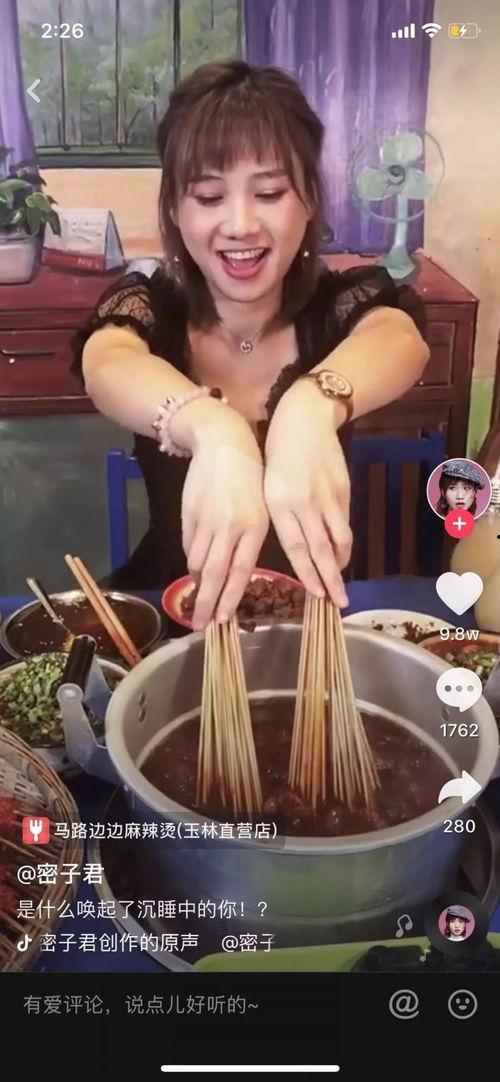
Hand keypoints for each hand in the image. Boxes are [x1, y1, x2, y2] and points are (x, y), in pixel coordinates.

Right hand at [181, 408, 268, 628]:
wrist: (223, 443)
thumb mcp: (261, 508)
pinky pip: (188, 545)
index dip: (230, 598)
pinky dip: (191, 560)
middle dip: (207, 603)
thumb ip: (248, 540)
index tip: (222, 620)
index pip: (240, 571)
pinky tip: (195, 569)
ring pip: (197, 562)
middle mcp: (229, 527)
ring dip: (198, 583)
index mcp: (254, 526)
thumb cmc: (251, 476)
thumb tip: (233, 571)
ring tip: (199, 599)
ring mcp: (206, 521)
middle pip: (214, 574)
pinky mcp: (189, 514)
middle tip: (200, 626)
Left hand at [264, 382, 351, 605]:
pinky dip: (343, 542)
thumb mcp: (267, 486)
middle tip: (339, 603)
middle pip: (320, 550)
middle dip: (330, 580)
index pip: (296, 548)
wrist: (305, 418)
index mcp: (279, 504)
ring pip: (339, 539)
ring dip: (340, 564)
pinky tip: (340, 553)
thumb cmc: (276, 453)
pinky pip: (344, 523)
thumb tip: (291, 548)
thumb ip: (279, 517)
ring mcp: (327, 497)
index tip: (317, 595)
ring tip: (340, 583)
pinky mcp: (343, 490)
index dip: (308, 574)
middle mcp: (304, 504)